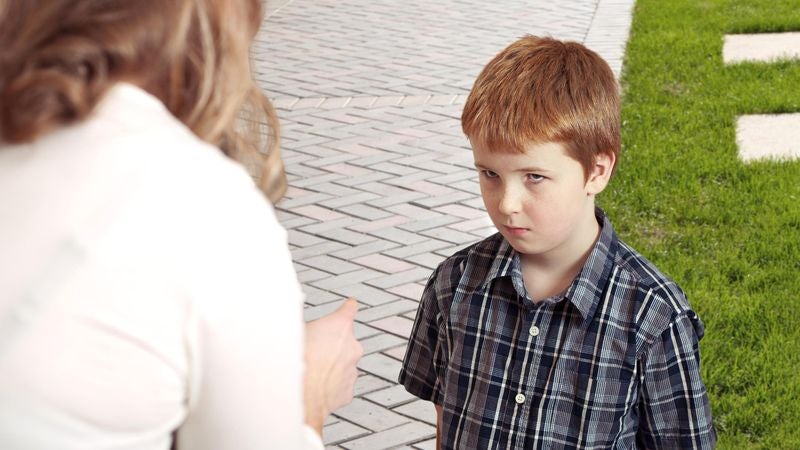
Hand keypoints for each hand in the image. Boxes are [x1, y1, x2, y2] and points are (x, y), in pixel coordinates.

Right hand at [303, 299, 362, 435]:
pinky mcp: (347, 391)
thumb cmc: (295, 363)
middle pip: (343, 341)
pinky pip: (339, 385)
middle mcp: (351, 347)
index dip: (346, 308)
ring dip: (329, 366)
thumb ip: (301, 324)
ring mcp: (352, 370)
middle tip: (310, 350)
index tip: (349, 305)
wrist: (299, 398)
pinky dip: (329, 385)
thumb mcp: (293, 331)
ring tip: (309, 370)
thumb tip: (290, 318)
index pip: (349, 309)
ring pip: (341, 364)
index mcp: (339, 326)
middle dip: (330, 345)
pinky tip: (313, 386)